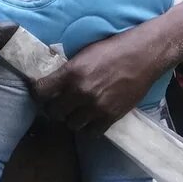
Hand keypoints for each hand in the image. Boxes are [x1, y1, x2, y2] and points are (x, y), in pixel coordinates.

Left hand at [30, 29, 164, 131]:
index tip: (42, 94)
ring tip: (78, 112)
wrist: (144, 55)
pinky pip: (91, 132)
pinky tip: (91, 119)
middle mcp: (80, 92)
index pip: (41, 91)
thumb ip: (68, 70)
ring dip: (72, 119)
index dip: (38, 93)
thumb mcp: (84, 53)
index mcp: (71, 73)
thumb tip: (53, 81)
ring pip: (72, 124)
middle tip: (61, 104)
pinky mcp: (111, 116)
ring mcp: (96, 107)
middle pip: (54, 112)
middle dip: (55, 108)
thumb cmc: (114, 49)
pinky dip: (89, 128)